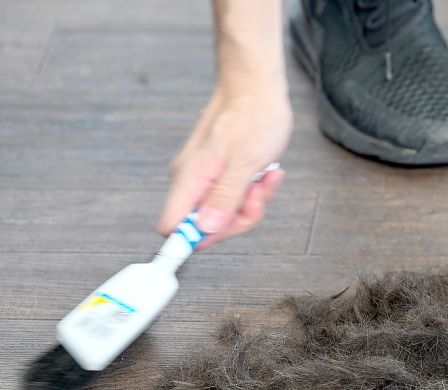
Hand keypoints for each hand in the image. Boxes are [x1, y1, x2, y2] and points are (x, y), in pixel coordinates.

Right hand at [157, 85, 291, 247]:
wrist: (255, 86)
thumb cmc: (253, 116)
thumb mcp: (246, 161)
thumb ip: (225, 197)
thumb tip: (205, 229)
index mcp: (190, 178)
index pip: (173, 226)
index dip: (199, 237)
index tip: (228, 228)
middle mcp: (191, 180)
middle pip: (206, 225)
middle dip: (240, 215)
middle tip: (259, 191)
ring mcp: (204, 177)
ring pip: (226, 211)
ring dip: (252, 199)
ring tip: (266, 174)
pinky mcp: (218, 173)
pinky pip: (234, 196)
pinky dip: (253, 188)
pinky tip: (266, 172)